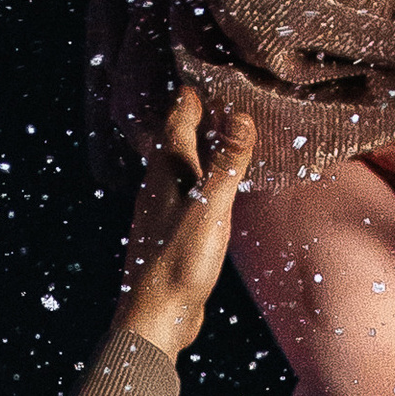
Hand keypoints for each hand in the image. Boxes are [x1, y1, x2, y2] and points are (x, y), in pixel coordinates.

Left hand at [115, 86, 256, 358]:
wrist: (155, 319)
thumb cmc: (178, 263)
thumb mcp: (210, 208)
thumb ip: (226, 163)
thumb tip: (239, 115)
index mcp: (166, 174)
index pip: (175, 122)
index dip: (188, 99)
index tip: (199, 76)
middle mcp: (159, 188)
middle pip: (174, 143)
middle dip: (191, 119)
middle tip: (209, 98)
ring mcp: (163, 212)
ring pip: (179, 169)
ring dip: (196, 150)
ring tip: (214, 137)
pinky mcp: (172, 235)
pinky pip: (188, 195)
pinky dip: (202, 181)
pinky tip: (211, 192)